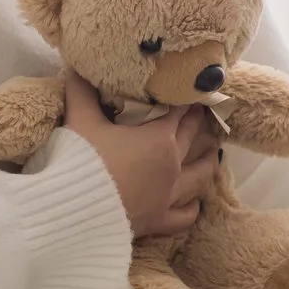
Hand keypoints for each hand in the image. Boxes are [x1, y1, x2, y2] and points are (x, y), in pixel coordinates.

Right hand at [63, 70, 214, 237]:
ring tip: (215, 153)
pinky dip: (191, 207)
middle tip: (202, 113)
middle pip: (190, 138)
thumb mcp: (80, 121)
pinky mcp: (158, 221)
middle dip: (197, 123)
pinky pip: (184, 215)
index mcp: (159, 138)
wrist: (73, 211)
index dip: (184, 100)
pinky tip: (195, 203)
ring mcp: (168, 196)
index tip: (190, 91)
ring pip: (199, 176)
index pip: (178, 113)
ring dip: (208, 162)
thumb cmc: (80, 161)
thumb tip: (75, 67)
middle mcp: (171, 166)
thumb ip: (82, 93)